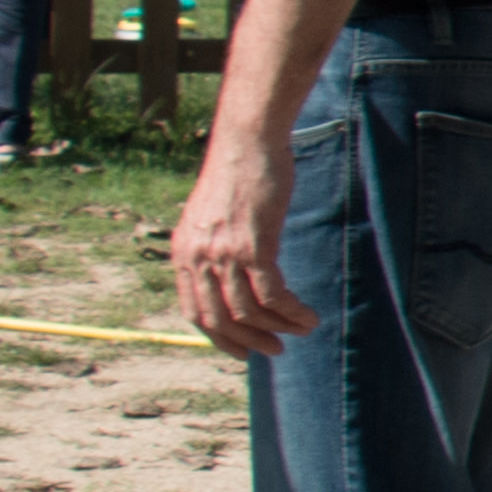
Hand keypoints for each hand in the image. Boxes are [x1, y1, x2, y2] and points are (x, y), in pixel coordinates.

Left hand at [170, 131, 313, 357]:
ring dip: (279, 327)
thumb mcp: (211, 216)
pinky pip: (273, 294)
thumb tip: (230, 277)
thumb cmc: (236, 174)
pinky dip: (292, 312)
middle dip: (250, 341)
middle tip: (275, 349)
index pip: (195, 312)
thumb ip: (212, 247)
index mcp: (183, 254)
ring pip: (250, 311)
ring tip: (303, 329)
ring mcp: (224, 253)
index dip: (220, 338)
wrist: (246, 142)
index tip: (243, 350)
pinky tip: (308, 315)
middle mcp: (198, 258)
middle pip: (221, 319)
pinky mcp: (253, 246)